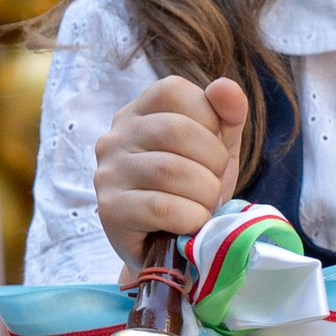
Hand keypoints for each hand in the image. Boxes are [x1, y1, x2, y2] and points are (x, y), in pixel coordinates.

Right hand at [94, 75, 247, 268]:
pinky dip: (191, 217)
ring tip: (206, 205)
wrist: (170, 248)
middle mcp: (116, 137)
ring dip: (205, 192)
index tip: (213, 148)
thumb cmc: (191, 191)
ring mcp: (108, 173)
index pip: (173, 90)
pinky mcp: (110, 211)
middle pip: (175, 130)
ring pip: (170, 170)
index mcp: (138, 112)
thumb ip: (226, 114)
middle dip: (213, 160)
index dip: (208, 118)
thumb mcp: (216, 147)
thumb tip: (225, 87)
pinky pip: (161, 207)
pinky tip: (193, 223)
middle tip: (215, 183)